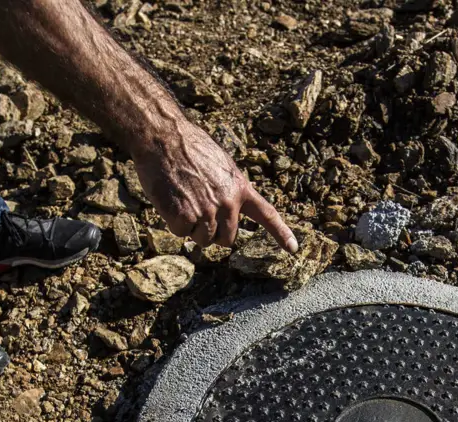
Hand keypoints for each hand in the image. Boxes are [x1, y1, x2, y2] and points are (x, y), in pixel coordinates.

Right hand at [131, 118, 297, 251]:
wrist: (163, 136)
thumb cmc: (189, 147)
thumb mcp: (220, 165)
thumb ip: (228, 189)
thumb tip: (225, 214)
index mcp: (240, 188)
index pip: (266, 214)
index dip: (280, 233)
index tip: (293, 248)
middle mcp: (228, 202)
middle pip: (226, 239)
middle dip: (212, 232)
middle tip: (197, 210)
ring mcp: (206, 211)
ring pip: (202, 239)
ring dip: (191, 227)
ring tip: (182, 198)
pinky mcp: (183, 216)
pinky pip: (180, 232)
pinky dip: (173, 221)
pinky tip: (170, 199)